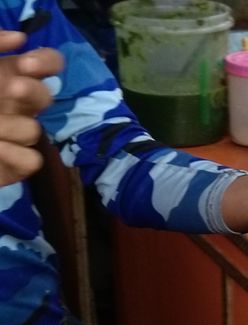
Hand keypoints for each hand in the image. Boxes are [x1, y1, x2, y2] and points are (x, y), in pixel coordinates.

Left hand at [0, 31, 62, 186]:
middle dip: (33, 90)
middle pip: (46, 95)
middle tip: (13, 88)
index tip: (26, 63)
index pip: (44, 65)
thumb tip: (19, 39)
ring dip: (8, 126)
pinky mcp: (15, 165)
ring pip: (33, 129)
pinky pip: (32, 159)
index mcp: (3, 77)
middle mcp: (12, 105)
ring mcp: (14, 136)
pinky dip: (13, 154)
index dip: (46, 62)